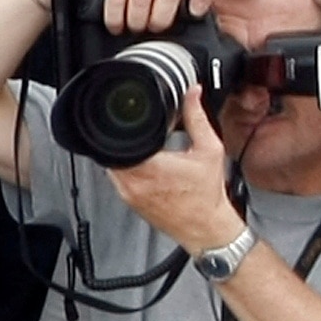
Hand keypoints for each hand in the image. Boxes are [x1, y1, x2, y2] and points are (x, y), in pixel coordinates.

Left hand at [106, 87, 246, 250]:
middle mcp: (135, 181)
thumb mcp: (209, 150)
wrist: (206, 228)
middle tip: (143, 134)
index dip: (125, 125)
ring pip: (111, 162)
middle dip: (125, 138)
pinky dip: (125, 167)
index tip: (135, 120)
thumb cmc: (209, 194)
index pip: (123, 138)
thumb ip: (197, 118)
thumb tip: (192, 93)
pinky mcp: (127, 200)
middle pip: (113, 147)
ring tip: (144, 149)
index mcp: (152, 166)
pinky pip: (115, 176)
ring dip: (123, 152)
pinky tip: (142, 165)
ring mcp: (128, 192)